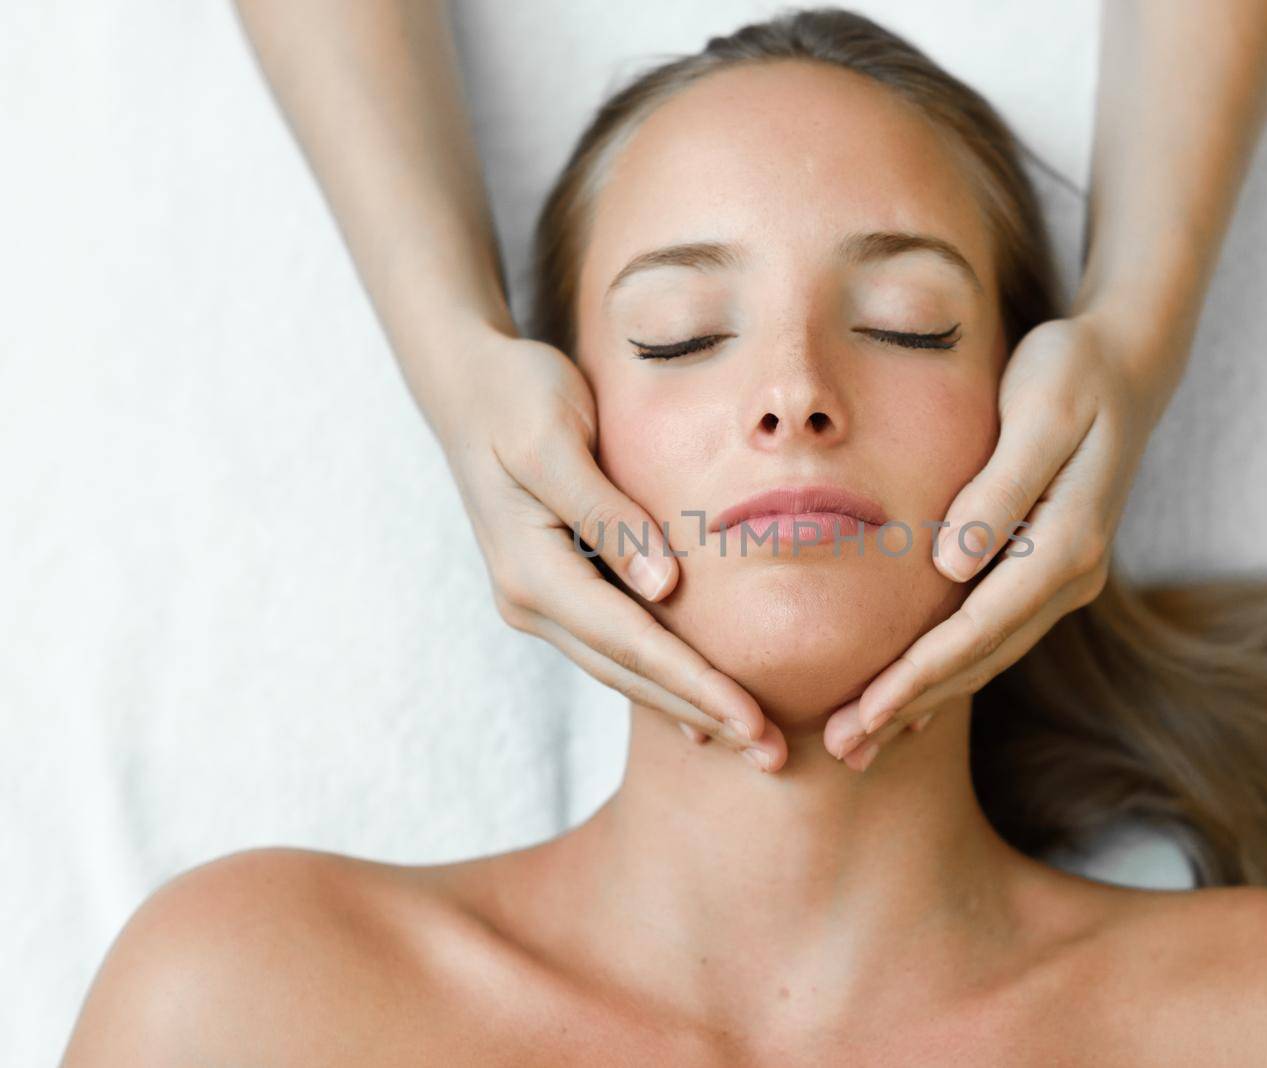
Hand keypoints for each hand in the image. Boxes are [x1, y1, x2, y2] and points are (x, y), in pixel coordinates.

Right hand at [434, 331, 787, 770]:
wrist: (469, 384)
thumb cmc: (517, 397)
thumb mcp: (557, 442)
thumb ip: (609, 515)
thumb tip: (664, 587)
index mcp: (533, 570)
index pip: (631, 643)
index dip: (695, 685)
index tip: (752, 720)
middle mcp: (531, 600)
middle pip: (630, 674)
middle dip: (703, 716)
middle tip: (771, 757)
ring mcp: (540, 601)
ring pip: (623, 671)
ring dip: (687, 707)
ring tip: (751, 745)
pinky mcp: (558, 589)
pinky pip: (616, 647)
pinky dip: (662, 679)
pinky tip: (700, 710)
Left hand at [821, 315, 1165, 769]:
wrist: (1126, 365)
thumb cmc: (1073, 375)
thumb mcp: (1039, 415)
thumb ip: (998, 490)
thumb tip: (950, 564)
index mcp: (1067, 544)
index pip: (978, 628)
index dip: (919, 675)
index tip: (865, 711)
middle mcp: (1071, 575)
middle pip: (980, 659)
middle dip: (910, 706)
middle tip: (842, 748)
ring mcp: (1063, 578)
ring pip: (986, 657)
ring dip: (924, 700)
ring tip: (861, 740)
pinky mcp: (1047, 570)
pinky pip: (992, 635)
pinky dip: (949, 672)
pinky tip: (911, 704)